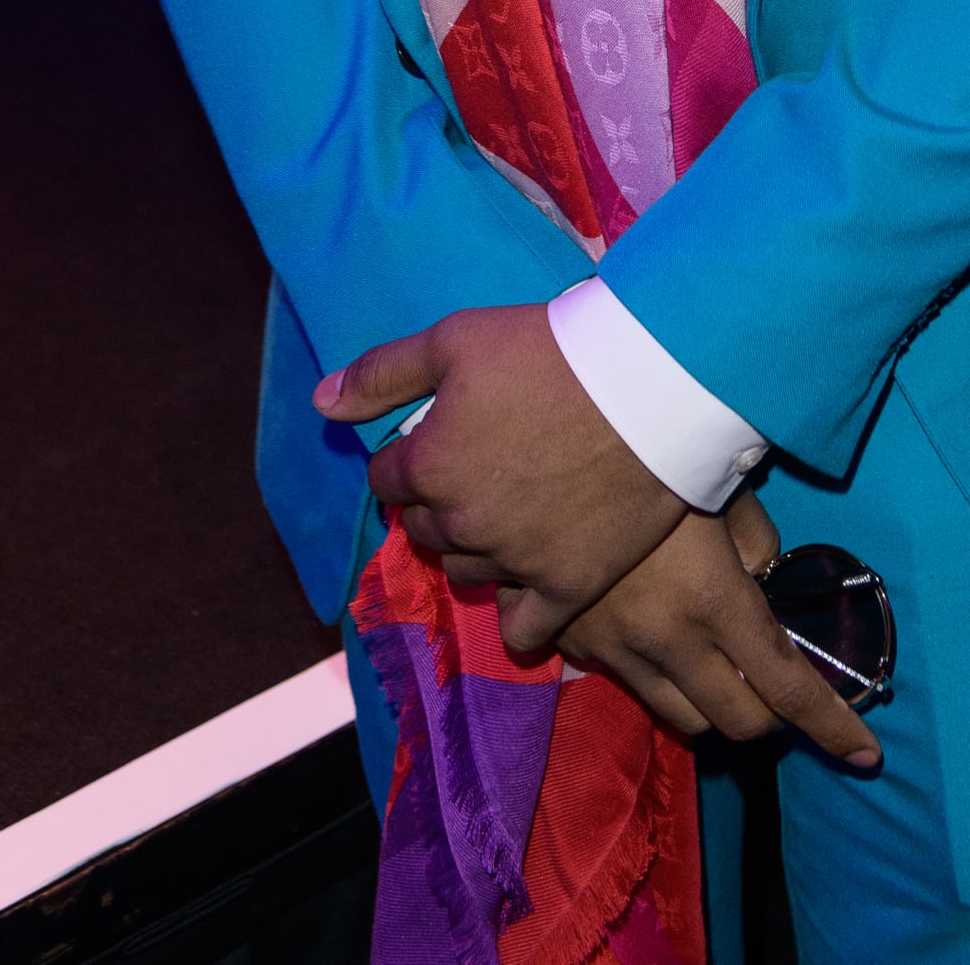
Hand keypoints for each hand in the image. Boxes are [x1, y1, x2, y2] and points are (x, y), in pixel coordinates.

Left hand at [315, 301, 683, 629]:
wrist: (649, 380)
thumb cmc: (548, 349)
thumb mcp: (456, 338)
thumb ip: (382, 373)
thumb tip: (321, 403)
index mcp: (428, 466)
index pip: (387, 479)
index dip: (409, 456)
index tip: (442, 437)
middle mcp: (461, 523)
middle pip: (424, 528)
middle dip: (438, 501)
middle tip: (482, 467)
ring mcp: (514, 561)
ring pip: (468, 571)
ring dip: (477, 546)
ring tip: (512, 511)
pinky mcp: (567, 585)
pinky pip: (524, 630)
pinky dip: (521, 614)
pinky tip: (531, 586)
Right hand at [514, 493, 879, 769]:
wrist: (545, 454)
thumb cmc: (652, 457)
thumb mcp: (722, 487)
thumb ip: (755, 540)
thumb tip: (762, 575)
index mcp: (715, 601)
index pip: (787, 686)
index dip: (832, 726)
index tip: (867, 756)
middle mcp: (669, 640)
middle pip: (738, 724)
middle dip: (771, 719)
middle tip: (780, 689)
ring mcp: (618, 649)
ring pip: (685, 720)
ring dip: (717, 706)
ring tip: (724, 667)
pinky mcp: (577, 646)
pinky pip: (633, 686)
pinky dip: (658, 678)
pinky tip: (658, 635)